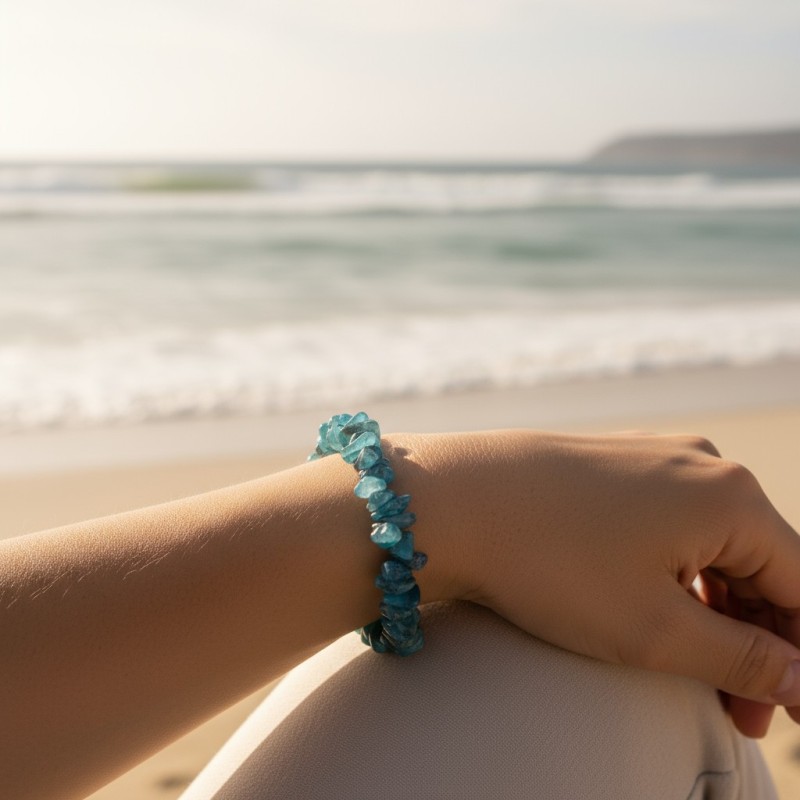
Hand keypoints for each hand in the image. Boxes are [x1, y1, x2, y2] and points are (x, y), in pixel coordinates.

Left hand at [394, 430, 799, 737]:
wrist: (451, 500)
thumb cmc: (551, 563)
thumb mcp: (656, 630)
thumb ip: (744, 658)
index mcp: (731, 496)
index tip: (797, 713)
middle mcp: (701, 465)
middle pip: (760, 567)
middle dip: (760, 645)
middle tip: (744, 715)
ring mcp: (653, 460)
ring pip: (712, 548)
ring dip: (717, 617)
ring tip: (704, 681)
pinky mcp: (614, 466)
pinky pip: (670, 528)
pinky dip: (678, 580)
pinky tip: (666, 618)